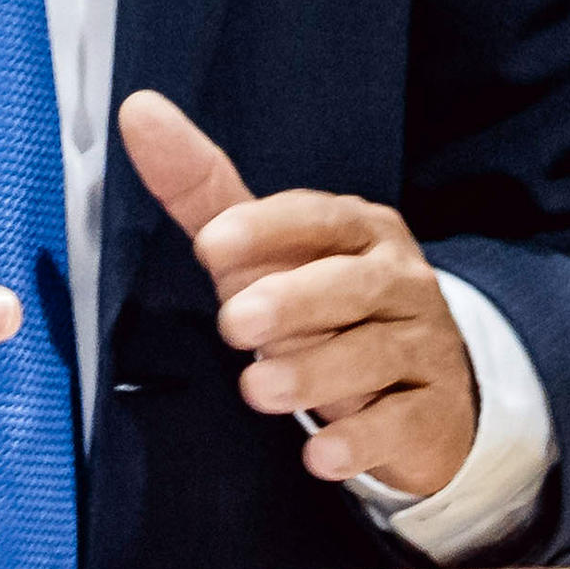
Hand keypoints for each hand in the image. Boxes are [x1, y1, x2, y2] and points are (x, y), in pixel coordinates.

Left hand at [117, 89, 475, 497]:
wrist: (425, 390)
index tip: (211, 244)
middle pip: (351, 285)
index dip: (267, 228)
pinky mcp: (433, 412)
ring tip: (258, 391)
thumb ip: (204, 191)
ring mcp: (422, 347)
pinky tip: (320, 458)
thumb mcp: (268, 250)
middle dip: (294, 302)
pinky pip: (401, 422)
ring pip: (374, 354)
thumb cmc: (325, 306)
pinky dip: (361, 440)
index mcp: (359, 231)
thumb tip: (137, 110)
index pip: (317, 218)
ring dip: (315, 372)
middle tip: (235, 324)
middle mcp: (398, 281)